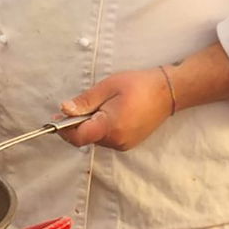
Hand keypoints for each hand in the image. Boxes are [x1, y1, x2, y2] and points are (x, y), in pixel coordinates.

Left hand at [58, 68, 172, 150]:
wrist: (170, 91)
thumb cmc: (139, 85)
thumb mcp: (108, 87)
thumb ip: (84, 102)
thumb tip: (64, 110)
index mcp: (110, 127)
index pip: (78, 137)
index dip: (64, 129)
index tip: (57, 118)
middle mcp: (116, 141)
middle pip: (85, 138)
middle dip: (77, 124)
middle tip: (80, 106)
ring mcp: (123, 144)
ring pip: (95, 138)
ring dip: (90, 125)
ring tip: (101, 106)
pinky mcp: (128, 143)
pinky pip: (106, 138)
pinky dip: (101, 128)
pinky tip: (110, 113)